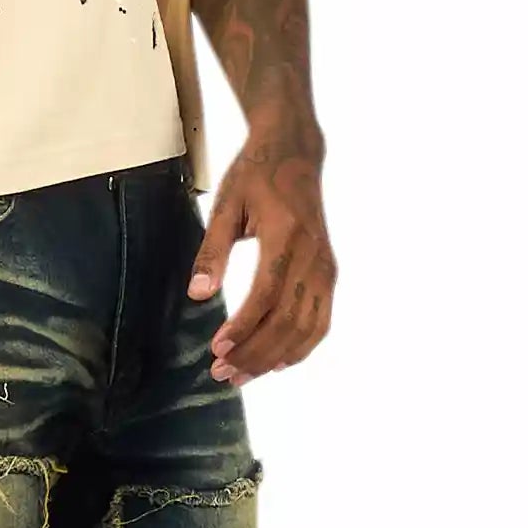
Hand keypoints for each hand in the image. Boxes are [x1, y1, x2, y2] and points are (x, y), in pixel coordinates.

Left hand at [186, 128, 335, 384]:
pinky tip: (277, 362)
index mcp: (286, 237)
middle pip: (288, 320)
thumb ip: (212, 252)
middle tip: (222, 373)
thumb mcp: (226, 207)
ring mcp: (325, 267)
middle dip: (255, 353)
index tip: (217, 349)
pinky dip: (301, 347)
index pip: (266, 295)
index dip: (243, 327)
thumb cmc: (256, 175)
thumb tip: (198, 294)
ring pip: (307, 328)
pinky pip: (321, 320)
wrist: (295, 152)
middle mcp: (313, 256)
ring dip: (274, 357)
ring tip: (242, 375)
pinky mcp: (329, 272)